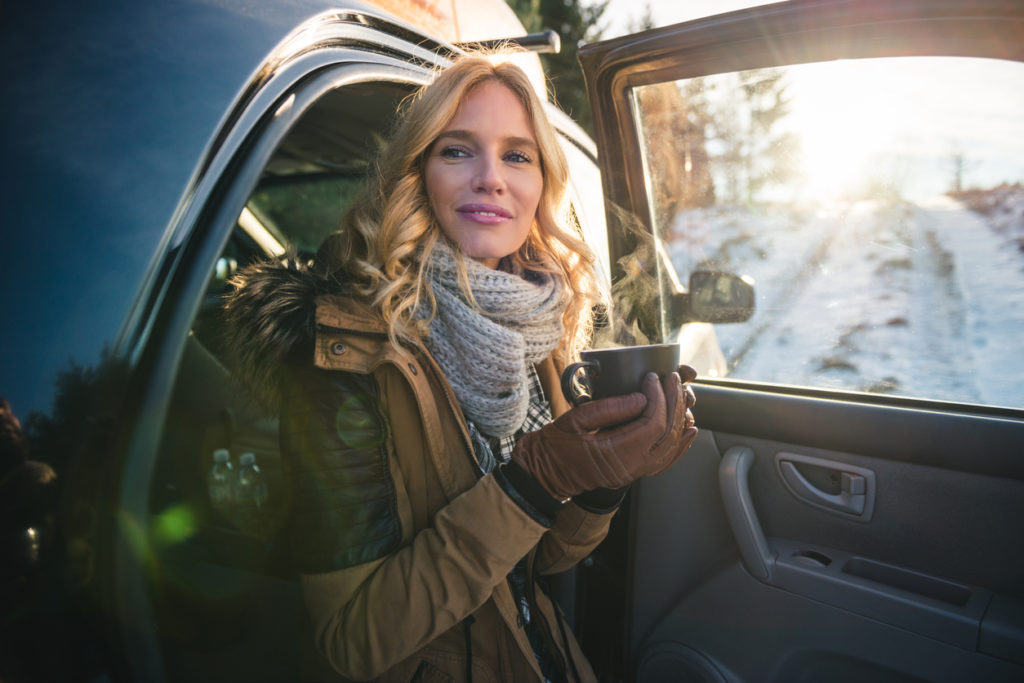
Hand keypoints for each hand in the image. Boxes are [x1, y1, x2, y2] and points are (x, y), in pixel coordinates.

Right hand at [511, 372, 697, 498]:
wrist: (544, 474)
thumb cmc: (554, 447)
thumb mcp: (575, 421)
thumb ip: (608, 409)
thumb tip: (640, 397)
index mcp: (617, 454)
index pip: (652, 424)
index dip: (658, 397)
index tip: (651, 377)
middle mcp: (632, 467)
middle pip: (668, 433)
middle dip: (673, 401)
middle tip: (671, 378)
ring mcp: (635, 472)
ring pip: (672, 446)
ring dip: (680, 418)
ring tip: (681, 394)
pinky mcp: (634, 471)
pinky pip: (666, 460)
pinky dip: (681, 444)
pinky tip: (689, 429)